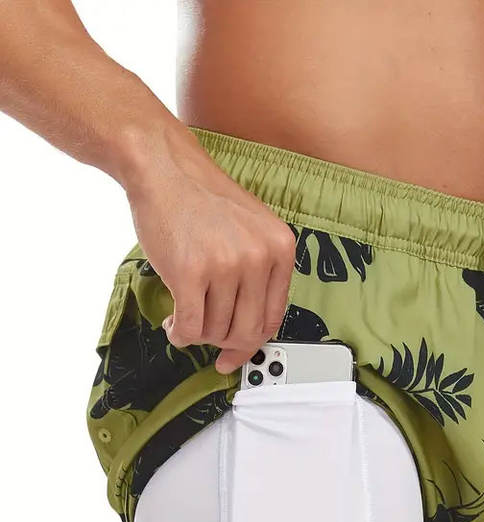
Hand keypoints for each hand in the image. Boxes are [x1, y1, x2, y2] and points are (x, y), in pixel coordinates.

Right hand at [124, 137, 295, 373]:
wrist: (163, 167)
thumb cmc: (201, 199)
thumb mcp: (251, 230)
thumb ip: (259, 274)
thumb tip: (249, 331)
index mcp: (280, 248)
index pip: (274, 317)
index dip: (253, 342)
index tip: (237, 352)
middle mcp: (258, 258)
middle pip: (247, 330)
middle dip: (224, 344)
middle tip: (208, 341)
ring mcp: (226, 265)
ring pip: (217, 330)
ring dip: (198, 335)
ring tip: (185, 320)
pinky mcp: (191, 272)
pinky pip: (191, 326)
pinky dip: (181, 334)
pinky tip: (174, 326)